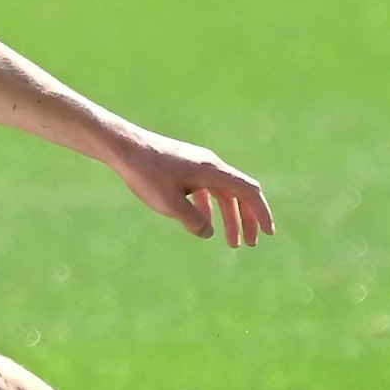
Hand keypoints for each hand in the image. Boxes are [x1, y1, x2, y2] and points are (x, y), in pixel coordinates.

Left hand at [107, 129, 275, 247]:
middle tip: (249, 244)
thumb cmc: (146, 174)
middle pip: (239, 193)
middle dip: (247, 219)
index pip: (248, 191)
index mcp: (213, 171)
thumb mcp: (170, 205)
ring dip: (228, 216)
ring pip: (221, 192)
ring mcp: (196, 163)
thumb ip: (194, 221)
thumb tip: (208, 231)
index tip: (268, 234)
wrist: (122, 146)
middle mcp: (209, 164)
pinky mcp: (182, 166)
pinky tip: (202, 223)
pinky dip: (209, 207)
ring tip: (230, 242)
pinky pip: (204, 188)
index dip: (261, 213)